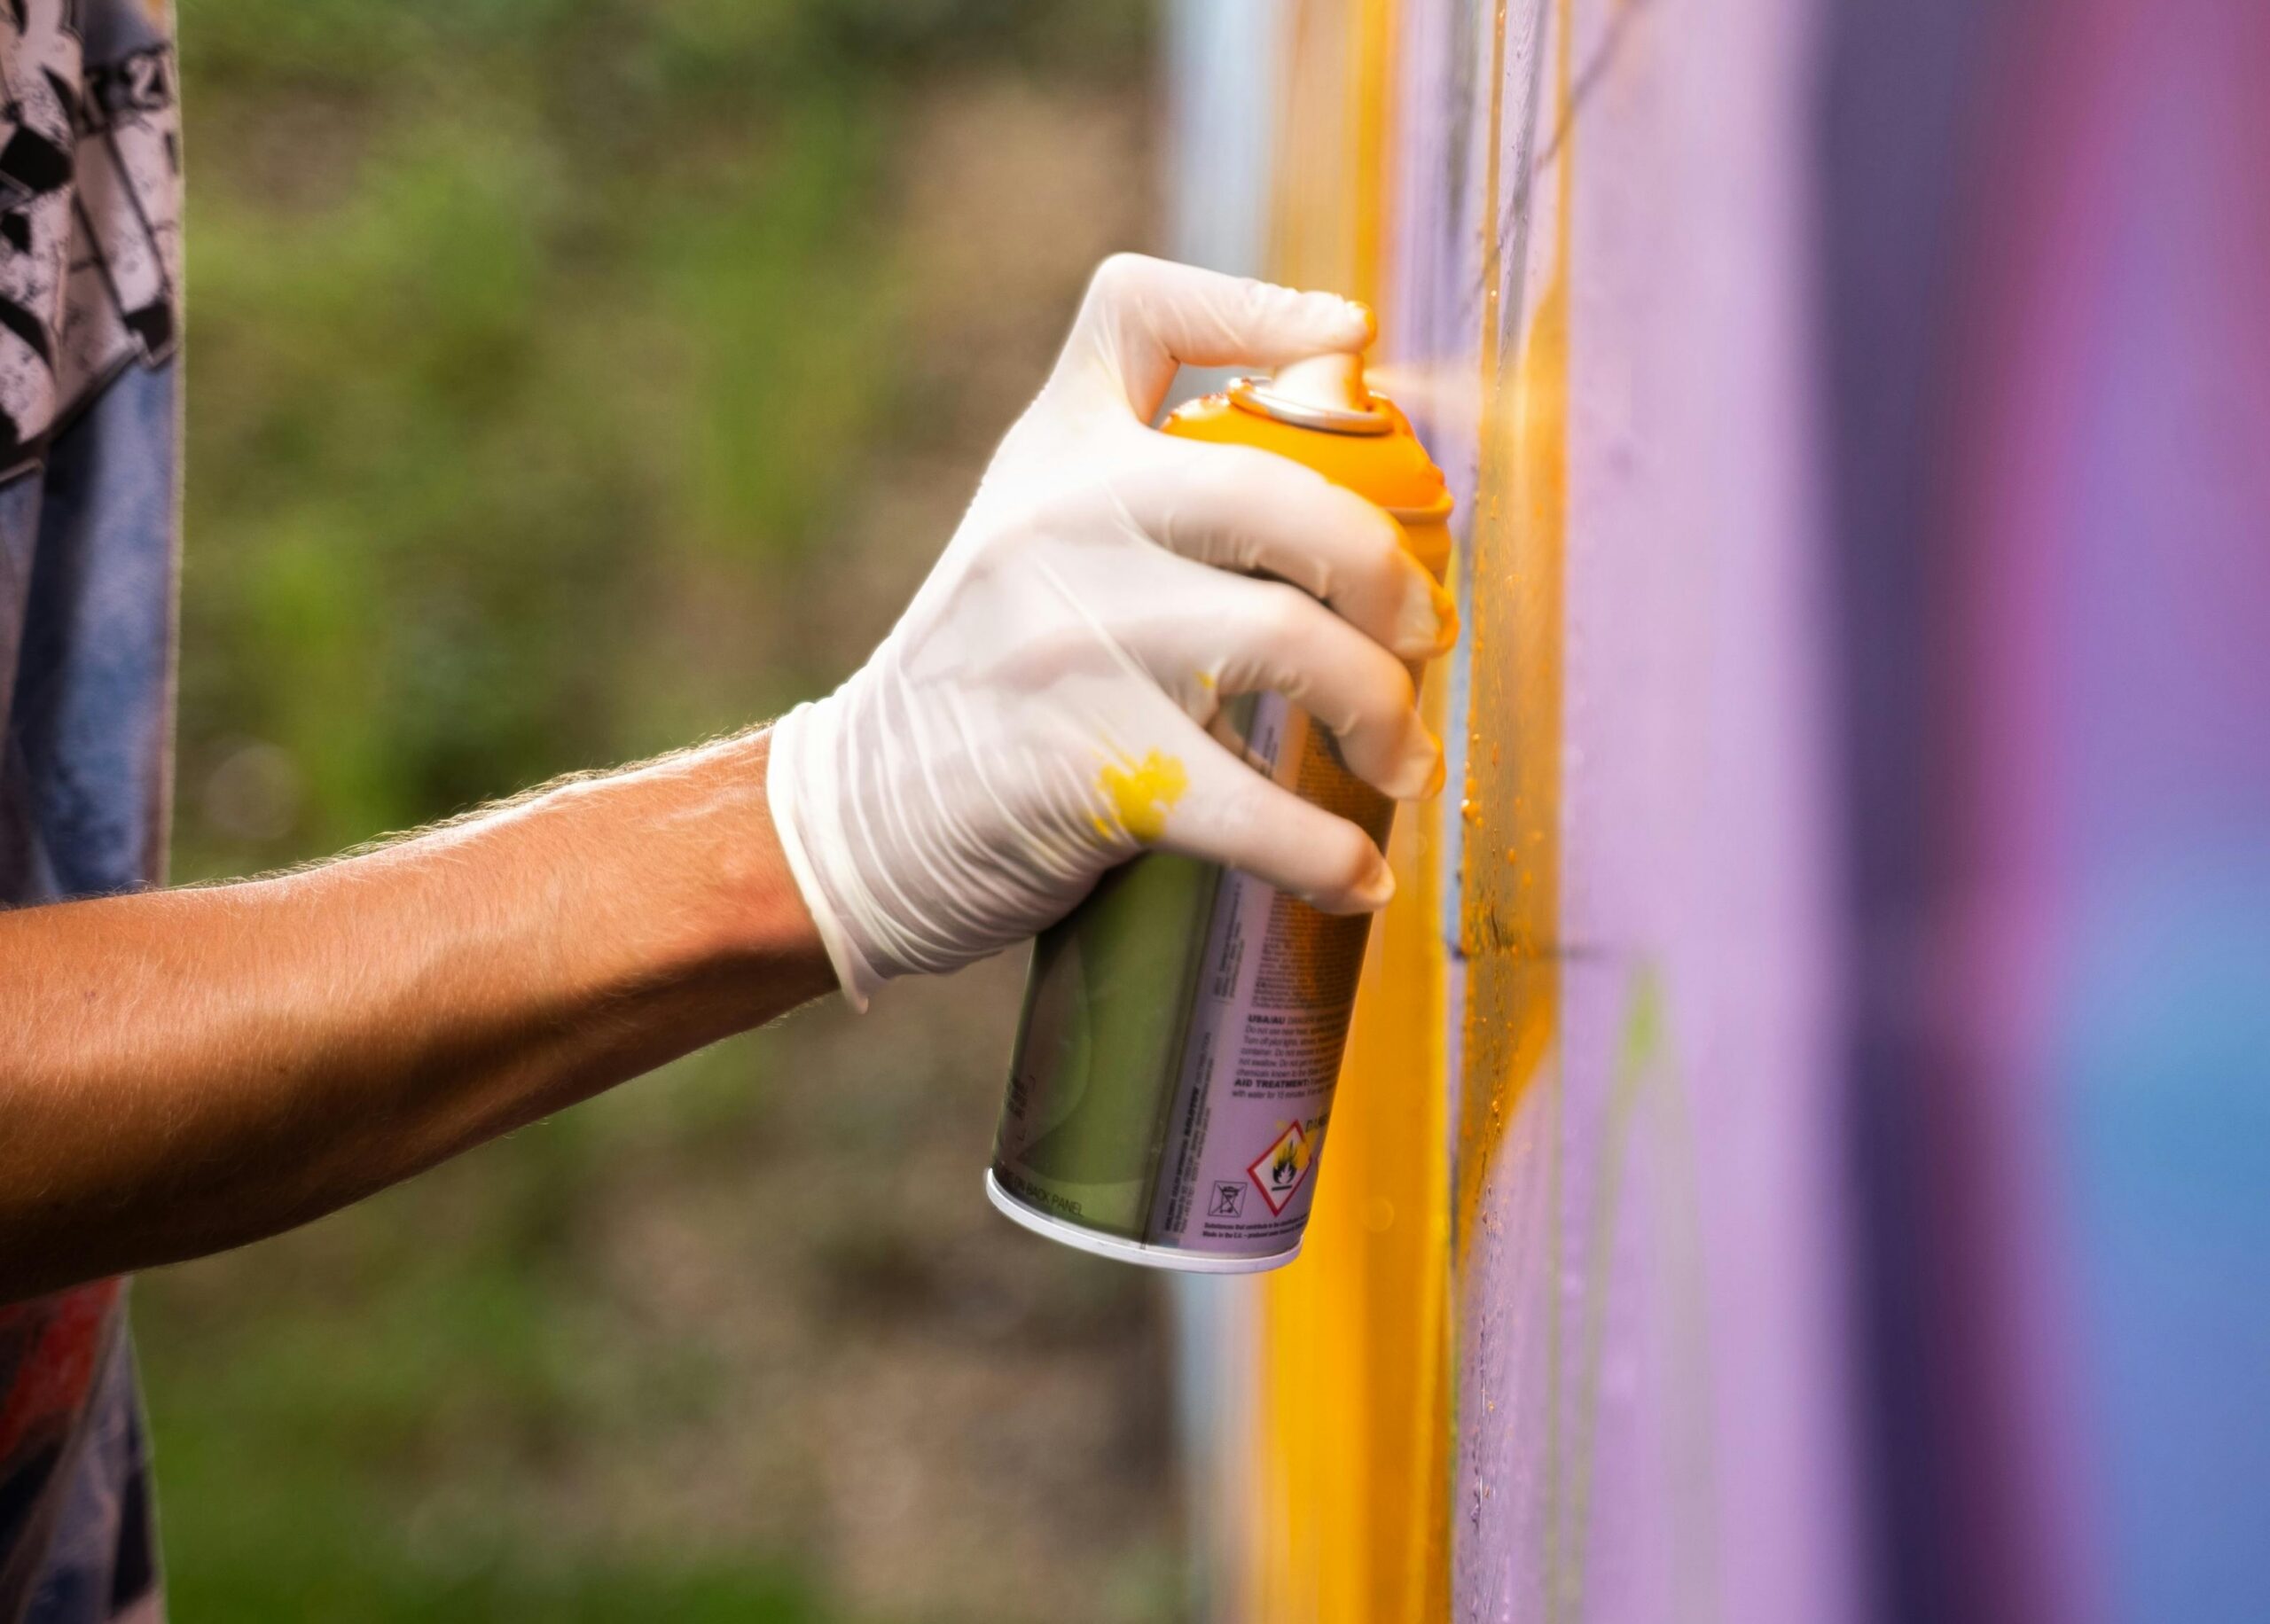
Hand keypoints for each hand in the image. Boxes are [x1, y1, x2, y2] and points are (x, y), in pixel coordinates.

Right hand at [767, 254, 1452, 1007]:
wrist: (856, 819)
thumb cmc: (989, 683)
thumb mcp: (1031, 538)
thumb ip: (1147, 485)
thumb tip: (1339, 424)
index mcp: (1052, 454)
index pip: (1137, 311)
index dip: (1261, 309)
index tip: (1353, 346)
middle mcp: (1056, 525)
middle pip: (1274, 495)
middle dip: (1385, 573)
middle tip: (1421, 638)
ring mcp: (1067, 644)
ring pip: (1286, 642)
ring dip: (1382, 713)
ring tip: (1401, 762)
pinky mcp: (1080, 767)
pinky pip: (1248, 803)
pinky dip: (1326, 849)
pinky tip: (1359, 875)